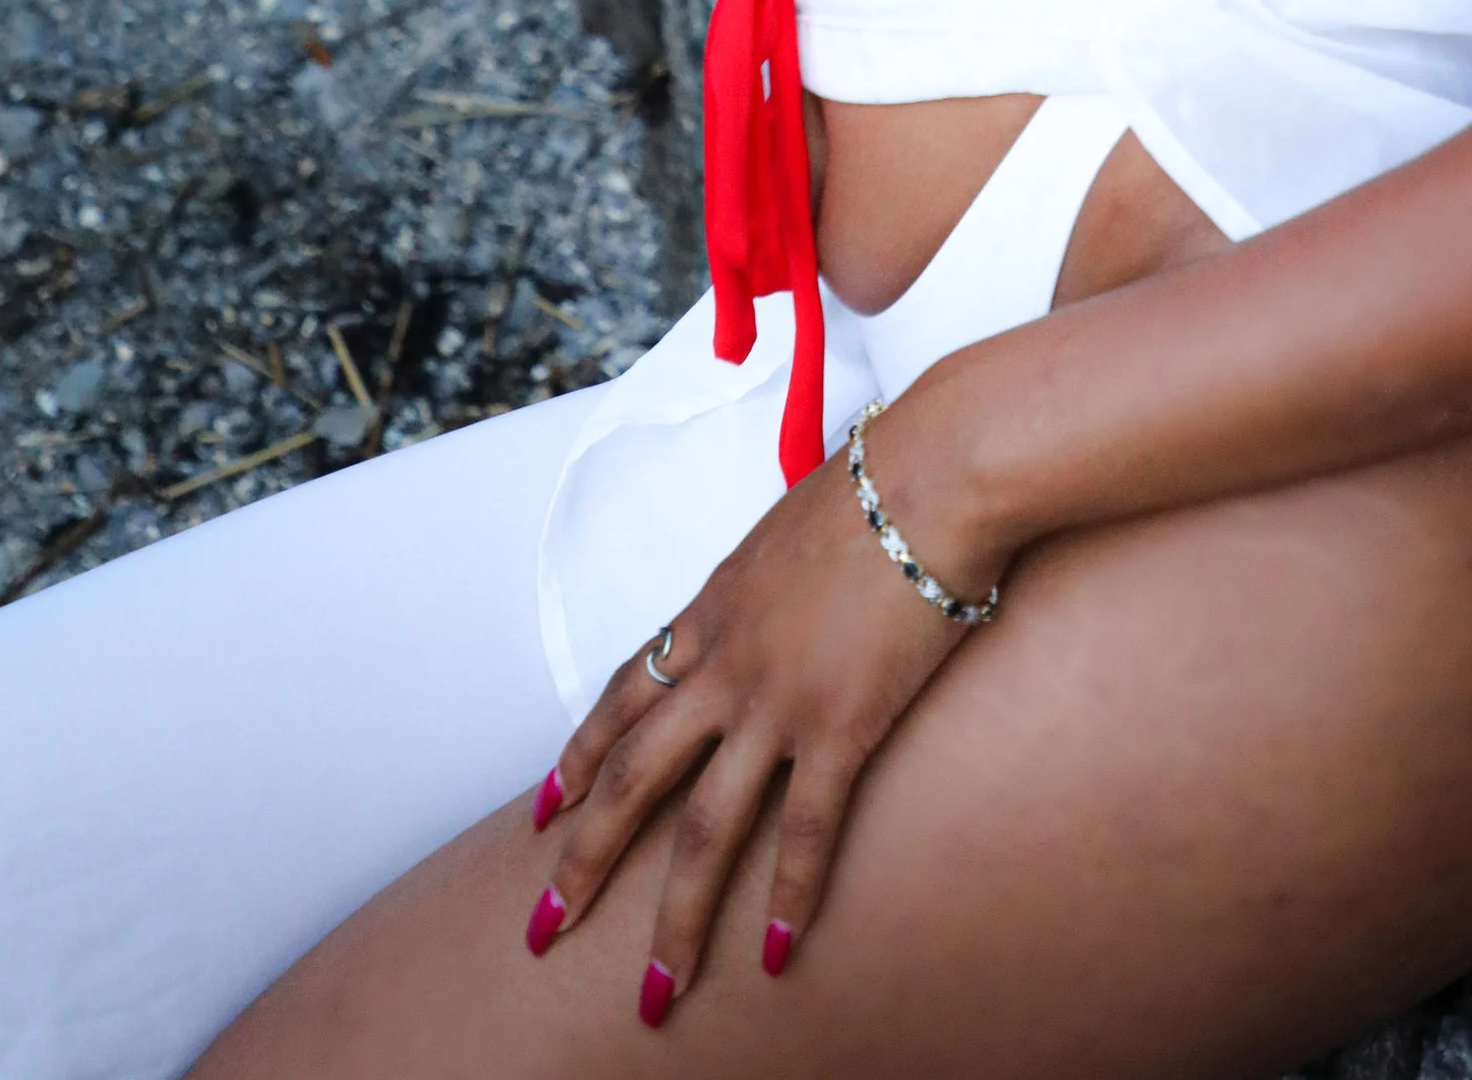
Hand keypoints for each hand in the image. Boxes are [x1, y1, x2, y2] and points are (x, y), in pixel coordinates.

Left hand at [524, 407, 995, 1016]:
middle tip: (543, 930)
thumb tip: (775, 590)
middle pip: (633, 780)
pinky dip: (788, 896)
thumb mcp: (787, 528)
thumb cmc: (873, 482)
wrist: (928, 476)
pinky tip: (775, 952)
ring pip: (702, 830)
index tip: (546, 808)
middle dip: (582, 862)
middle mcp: (725, 666)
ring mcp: (777, 701)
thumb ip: (766, 577)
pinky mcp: (842, 724)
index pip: (622, 696)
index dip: (578, 756)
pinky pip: (805, 830)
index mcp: (708, 612)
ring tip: (657, 994)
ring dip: (675, 920)